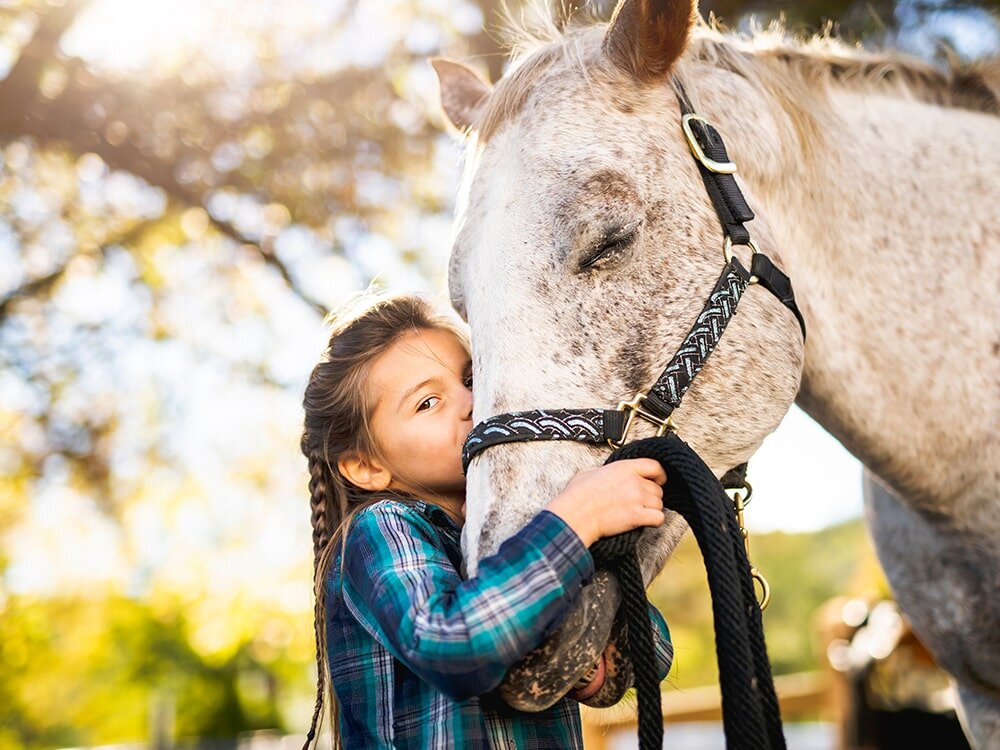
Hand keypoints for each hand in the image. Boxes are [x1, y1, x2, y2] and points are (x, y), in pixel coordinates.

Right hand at [546, 459, 666, 546]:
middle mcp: (633, 481)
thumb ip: (603, 471)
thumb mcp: (588, 472)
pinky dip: (654, 521)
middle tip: (641, 503)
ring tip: (640, 513)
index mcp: (623, 468)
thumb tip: (602, 474)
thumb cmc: (577, 496)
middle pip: (657, 489)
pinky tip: (644, 521)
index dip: (659, 475)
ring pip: (659, 504)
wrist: (575, 514)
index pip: (655, 466)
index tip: (659, 480)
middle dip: (651, 497)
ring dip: (652, 510)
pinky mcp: (637, 516)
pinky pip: (658, 518)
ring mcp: (637, 498)